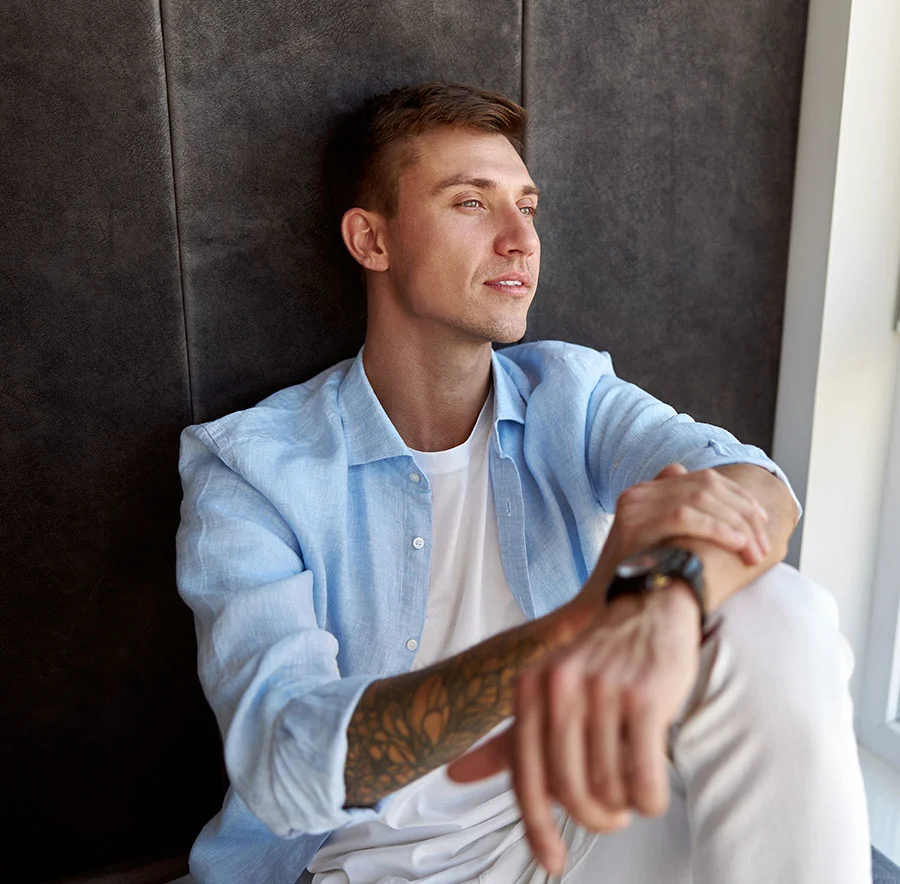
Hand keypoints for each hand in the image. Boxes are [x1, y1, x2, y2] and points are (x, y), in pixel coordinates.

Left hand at [448, 585, 700, 874]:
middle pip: (567, 789)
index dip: (537, 827)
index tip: (551, 860)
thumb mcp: (546, 690)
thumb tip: (453, 775)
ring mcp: (604, 688)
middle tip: (609, 816)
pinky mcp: (647, 695)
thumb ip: (506, 739)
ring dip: (623, 808)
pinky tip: (650, 793)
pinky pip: (644, 778)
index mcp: (529, 686)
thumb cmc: (597, 660)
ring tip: (630, 793)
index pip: (525, 774)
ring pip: (608, 788)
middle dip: (591, 819)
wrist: (649, 606)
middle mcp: (560, 684)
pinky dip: (648, 800)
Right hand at [603, 463, 769, 570]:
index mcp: (647, 493)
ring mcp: (635, 506)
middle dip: (743, 513)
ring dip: (737, 523)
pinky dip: (717, 528)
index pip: (703, 479)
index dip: (739, 497)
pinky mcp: (635, 523)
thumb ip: (682, 521)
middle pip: (706, 485)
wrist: (608, 609)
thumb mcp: (663, 545)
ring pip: (701, 497)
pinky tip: (737, 545)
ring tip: (754, 551)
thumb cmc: (644, 583)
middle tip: (762, 544)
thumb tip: (720, 507)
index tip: (760, 521)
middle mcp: (639, 493)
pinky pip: (686, 515)